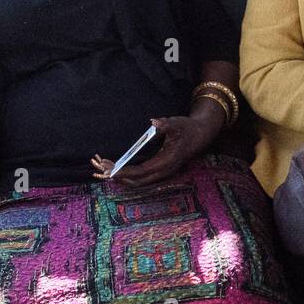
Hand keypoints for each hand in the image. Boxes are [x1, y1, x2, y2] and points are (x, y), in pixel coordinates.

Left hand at [90, 116, 211, 187]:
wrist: (200, 135)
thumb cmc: (187, 129)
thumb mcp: (178, 123)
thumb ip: (166, 124)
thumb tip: (154, 122)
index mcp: (166, 161)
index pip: (142, 172)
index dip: (126, 172)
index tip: (111, 171)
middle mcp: (164, 171)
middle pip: (138, 181)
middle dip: (120, 177)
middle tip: (102, 169)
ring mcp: (162, 172)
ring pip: (139, 182)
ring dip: (123, 178)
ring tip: (106, 169)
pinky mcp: (160, 170)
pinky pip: (142, 178)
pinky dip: (129, 176)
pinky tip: (119, 168)